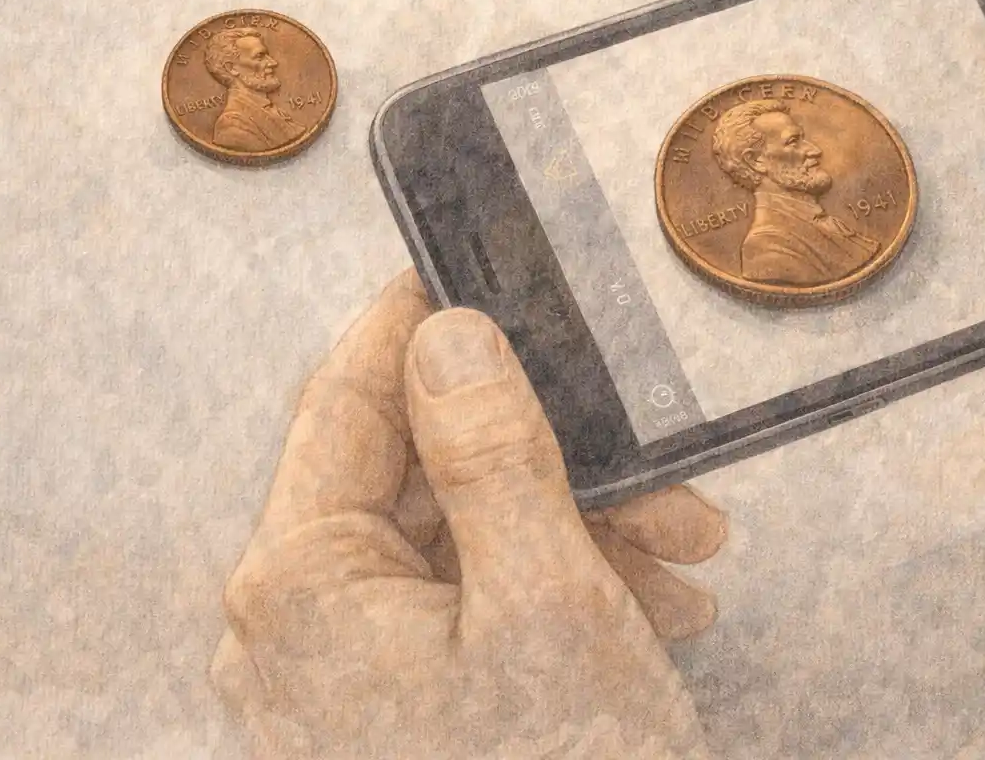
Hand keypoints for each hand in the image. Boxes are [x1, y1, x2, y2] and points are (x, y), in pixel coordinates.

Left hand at [209, 270, 725, 758]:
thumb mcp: (547, 601)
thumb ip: (490, 453)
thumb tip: (448, 334)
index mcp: (298, 585)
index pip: (345, 402)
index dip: (416, 327)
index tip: (476, 270)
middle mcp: (296, 629)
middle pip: (420, 481)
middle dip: (555, 464)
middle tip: (666, 479)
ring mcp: (340, 682)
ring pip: (462, 547)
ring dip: (580, 535)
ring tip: (688, 563)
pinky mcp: (392, 718)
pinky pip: (469, 615)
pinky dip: (559, 597)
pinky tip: (652, 612)